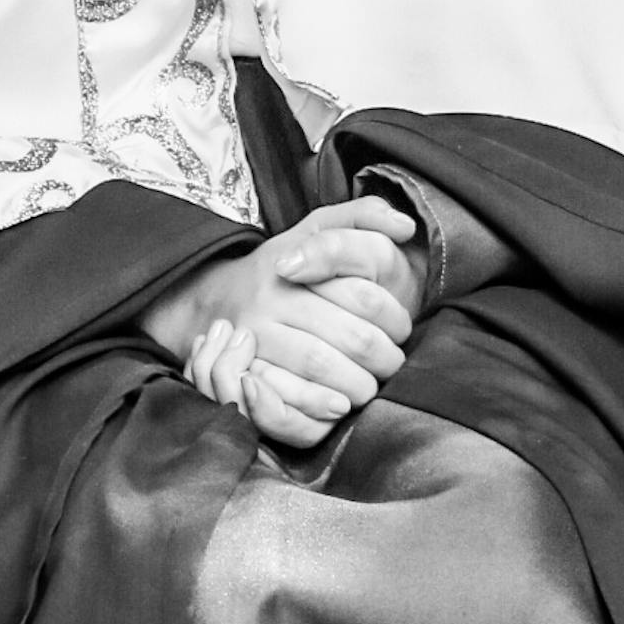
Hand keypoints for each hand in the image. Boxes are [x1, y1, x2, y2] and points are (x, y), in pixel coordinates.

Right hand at [144, 195, 421, 447]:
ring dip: (359, 384)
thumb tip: (405, 226)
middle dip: (383, 356)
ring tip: (371, 386)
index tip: (401, 328)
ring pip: (321, 365)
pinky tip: (339, 407)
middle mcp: (271, 300)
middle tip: (392, 363)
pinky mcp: (243, 375)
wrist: (217, 298)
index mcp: (294, 261)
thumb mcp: (318, 227)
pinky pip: (286, 400)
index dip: (393, 317)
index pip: (363, 295)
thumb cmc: (288, 266)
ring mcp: (253, 339)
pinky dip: (319, 407)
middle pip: (349, 335)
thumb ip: (362, 216)